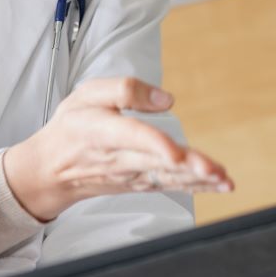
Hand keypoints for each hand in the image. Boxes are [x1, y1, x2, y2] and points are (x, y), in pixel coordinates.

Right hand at [3, 77, 233, 220]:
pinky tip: (217, 185)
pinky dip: (195, 187)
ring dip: (198, 181)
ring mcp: (131, 175)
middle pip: (157, 162)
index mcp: (103, 130)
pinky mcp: (139, 184)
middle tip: (214, 170)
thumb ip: (124, 89)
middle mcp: (120, 157)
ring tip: (224, 179)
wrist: (51, 169)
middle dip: (188, 167)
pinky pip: (170, 186)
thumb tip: (167, 98)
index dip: (153, 144)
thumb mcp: (87, 94)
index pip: (131, 137)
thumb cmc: (72, 127)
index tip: (175, 153)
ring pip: (167, 178)